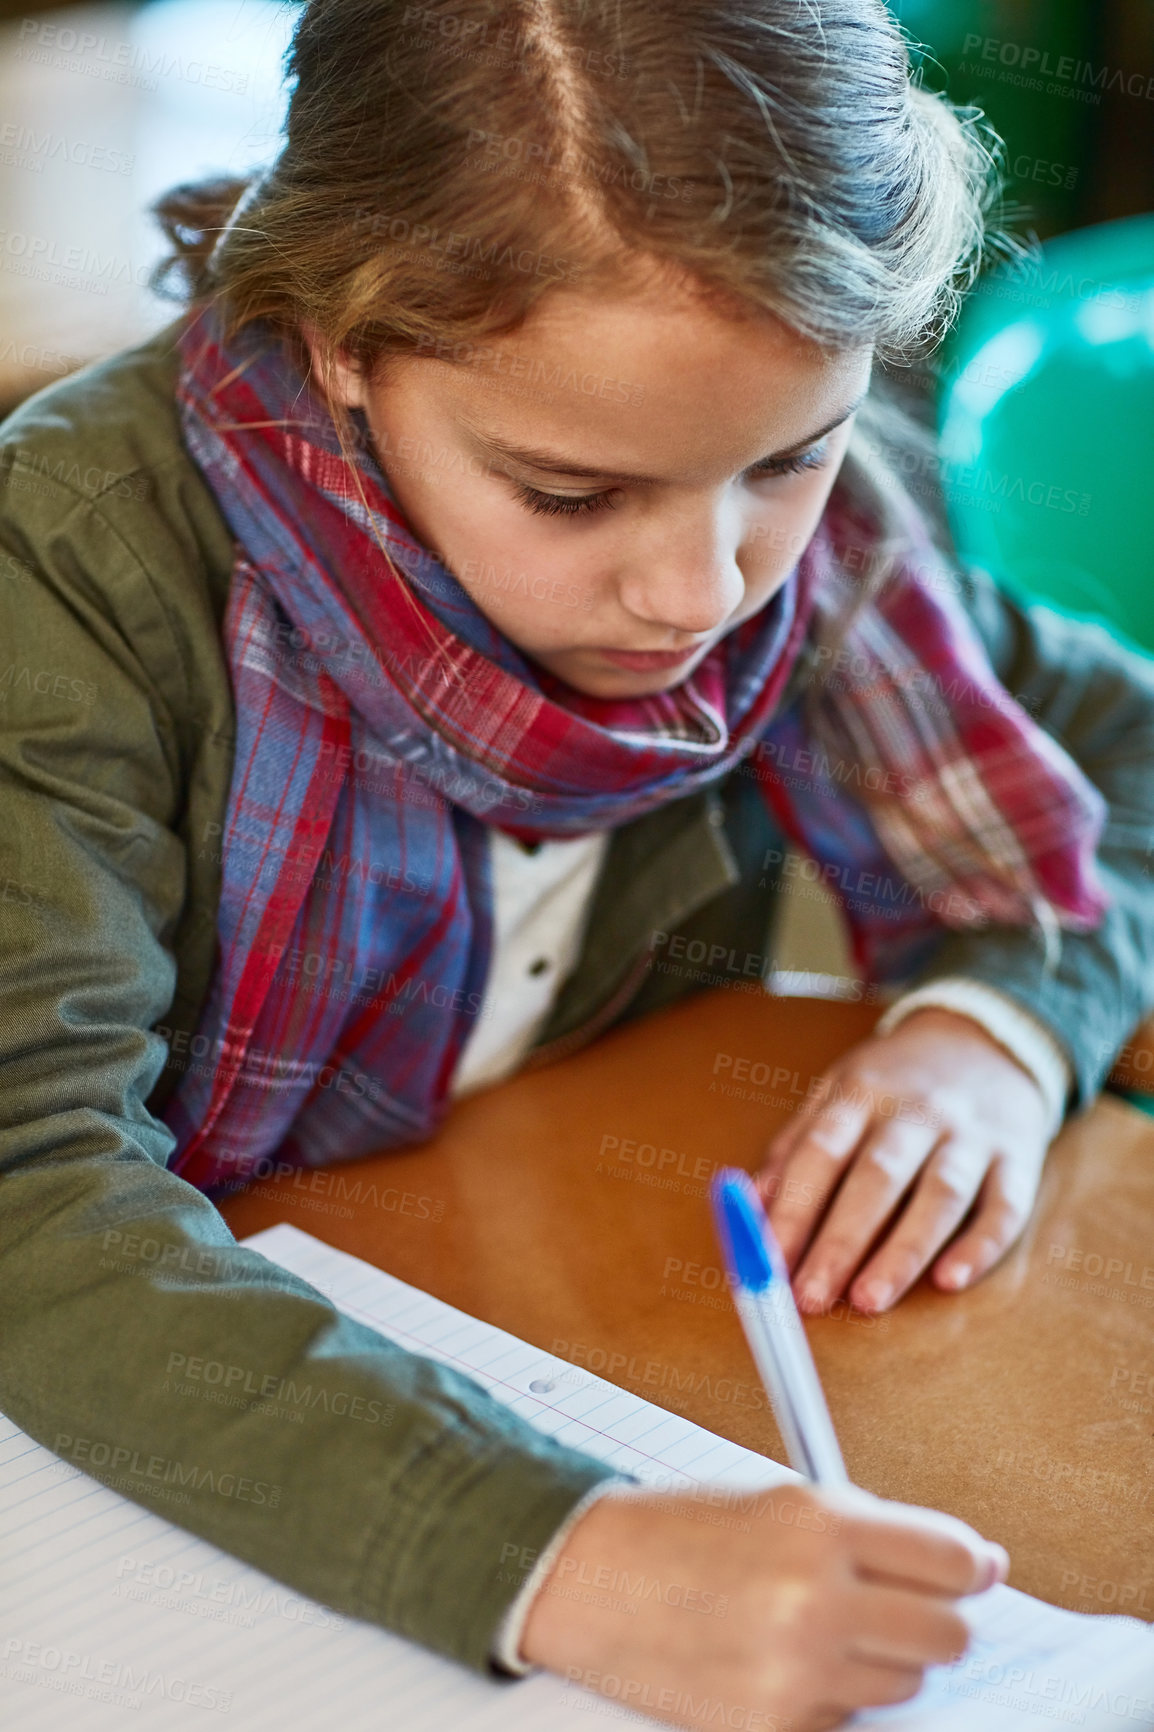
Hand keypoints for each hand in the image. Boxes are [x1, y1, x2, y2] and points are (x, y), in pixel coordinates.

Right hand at [520, 1480, 1007, 1730]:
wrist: (585, 1577)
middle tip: (906, 1605)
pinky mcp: (769, 1726)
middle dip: (936, 1619)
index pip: (950, 1559)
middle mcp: (813, 1597)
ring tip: (824, 1628)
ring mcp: (793, 1671)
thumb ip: (868, 1529)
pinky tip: (786, 1663)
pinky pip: (846, 1724)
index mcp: (818, 1523)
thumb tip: (964, 1562)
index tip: (977, 1569)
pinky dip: (831, 1700)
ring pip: (902, 1684)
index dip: (973, 1565)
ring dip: (881, 1659)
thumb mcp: (778, 1502)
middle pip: (947, 1634)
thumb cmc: (676, 1531)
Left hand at [755, 1007, 1051, 1313]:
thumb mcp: (837, 1091)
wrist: (985, 1039)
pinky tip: (950, 1281)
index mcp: (862, 1091)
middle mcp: (918, 1110)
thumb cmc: (895, 1082)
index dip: (793, 1208)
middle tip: (810, 1297)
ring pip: (940, 1195)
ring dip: (903, 1251)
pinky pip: (1004, 1207)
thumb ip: (795, 1146)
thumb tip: (751, 1205)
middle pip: (877, 1177)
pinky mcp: (1019, 1159)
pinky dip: (979, 1246)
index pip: (821, 1152)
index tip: (768, 1262)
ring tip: (868, 1300)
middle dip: (841, 1241)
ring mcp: (972, 1134)